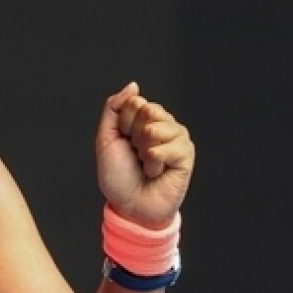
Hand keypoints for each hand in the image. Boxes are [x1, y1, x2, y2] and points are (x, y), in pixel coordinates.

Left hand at [95, 82, 193, 227]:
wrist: (130, 206)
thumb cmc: (118, 176)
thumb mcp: (106, 139)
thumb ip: (114, 108)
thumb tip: (133, 86)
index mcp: (144, 118)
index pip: (135, 103)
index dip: (124, 125)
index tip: (125, 143)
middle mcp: (163, 124)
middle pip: (147, 110)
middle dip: (134, 136)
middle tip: (136, 155)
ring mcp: (177, 138)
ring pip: (155, 128)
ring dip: (144, 151)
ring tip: (146, 164)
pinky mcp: (186, 154)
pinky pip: (165, 148)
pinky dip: (154, 163)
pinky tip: (157, 173)